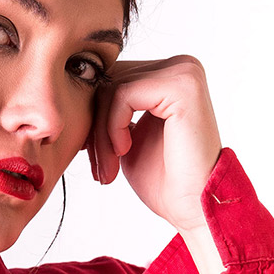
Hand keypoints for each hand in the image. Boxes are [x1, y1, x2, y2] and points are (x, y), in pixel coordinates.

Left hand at [83, 54, 222, 232]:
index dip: (95, 116)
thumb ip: (112, 113)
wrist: (194, 206)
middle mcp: (180, 67)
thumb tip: (80, 96)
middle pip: (111, 79)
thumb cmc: (165, 181)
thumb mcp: (127, 139)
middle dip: (96, 126)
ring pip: (113, 88)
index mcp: (170, 76)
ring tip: (109, 167)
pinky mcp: (182, 85)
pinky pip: (123, 94)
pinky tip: (124, 151)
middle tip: (100, 167)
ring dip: (101, 133)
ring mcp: (183, 72)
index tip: (93, 155)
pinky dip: (113, 127)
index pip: (114, 79)